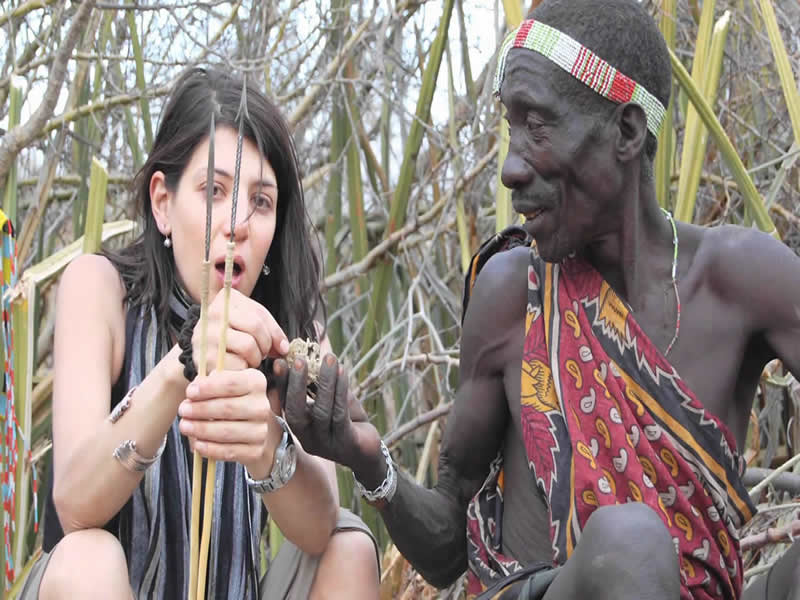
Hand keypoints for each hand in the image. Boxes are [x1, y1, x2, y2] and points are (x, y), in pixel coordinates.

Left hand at [178, 368, 281, 476]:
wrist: (253, 426)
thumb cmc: (232, 400)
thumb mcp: (225, 384)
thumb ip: (211, 382)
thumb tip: (196, 386)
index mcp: (256, 383)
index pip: (231, 383)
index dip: (208, 388)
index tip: (189, 392)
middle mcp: (261, 406)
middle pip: (228, 408)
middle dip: (200, 410)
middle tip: (183, 410)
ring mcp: (261, 430)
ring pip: (227, 431)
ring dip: (201, 430)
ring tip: (185, 426)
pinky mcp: (255, 450)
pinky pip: (229, 451)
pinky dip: (210, 449)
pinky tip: (197, 444)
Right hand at [193, 288, 289, 373]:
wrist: (204, 354)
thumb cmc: (232, 336)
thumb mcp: (251, 324)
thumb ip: (271, 330)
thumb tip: (284, 348)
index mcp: (226, 299)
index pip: (259, 314)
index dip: (273, 333)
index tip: (276, 344)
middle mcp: (213, 313)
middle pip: (255, 327)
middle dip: (265, 345)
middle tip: (262, 353)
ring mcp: (207, 335)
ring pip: (248, 345)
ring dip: (256, 358)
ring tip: (250, 359)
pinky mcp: (205, 357)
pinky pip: (237, 364)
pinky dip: (243, 368)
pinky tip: (238, 366)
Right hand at [274, 353, 383, 481]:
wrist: (368, 453)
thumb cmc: (347, 423)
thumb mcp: (332, 403)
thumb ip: (320, 387)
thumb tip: (313, 357)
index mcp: (301, 430)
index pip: (286, 406)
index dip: (281, 385)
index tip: (279, 362)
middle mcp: (309, 440)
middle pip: (296, 413)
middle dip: (296, 385)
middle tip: (299, 360)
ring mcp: (327, 444)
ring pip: (321, 411)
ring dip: (325, 382)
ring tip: (329, 359)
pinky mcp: (347, 443)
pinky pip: (341, 414)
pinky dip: (341, 390)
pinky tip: (342, 372)